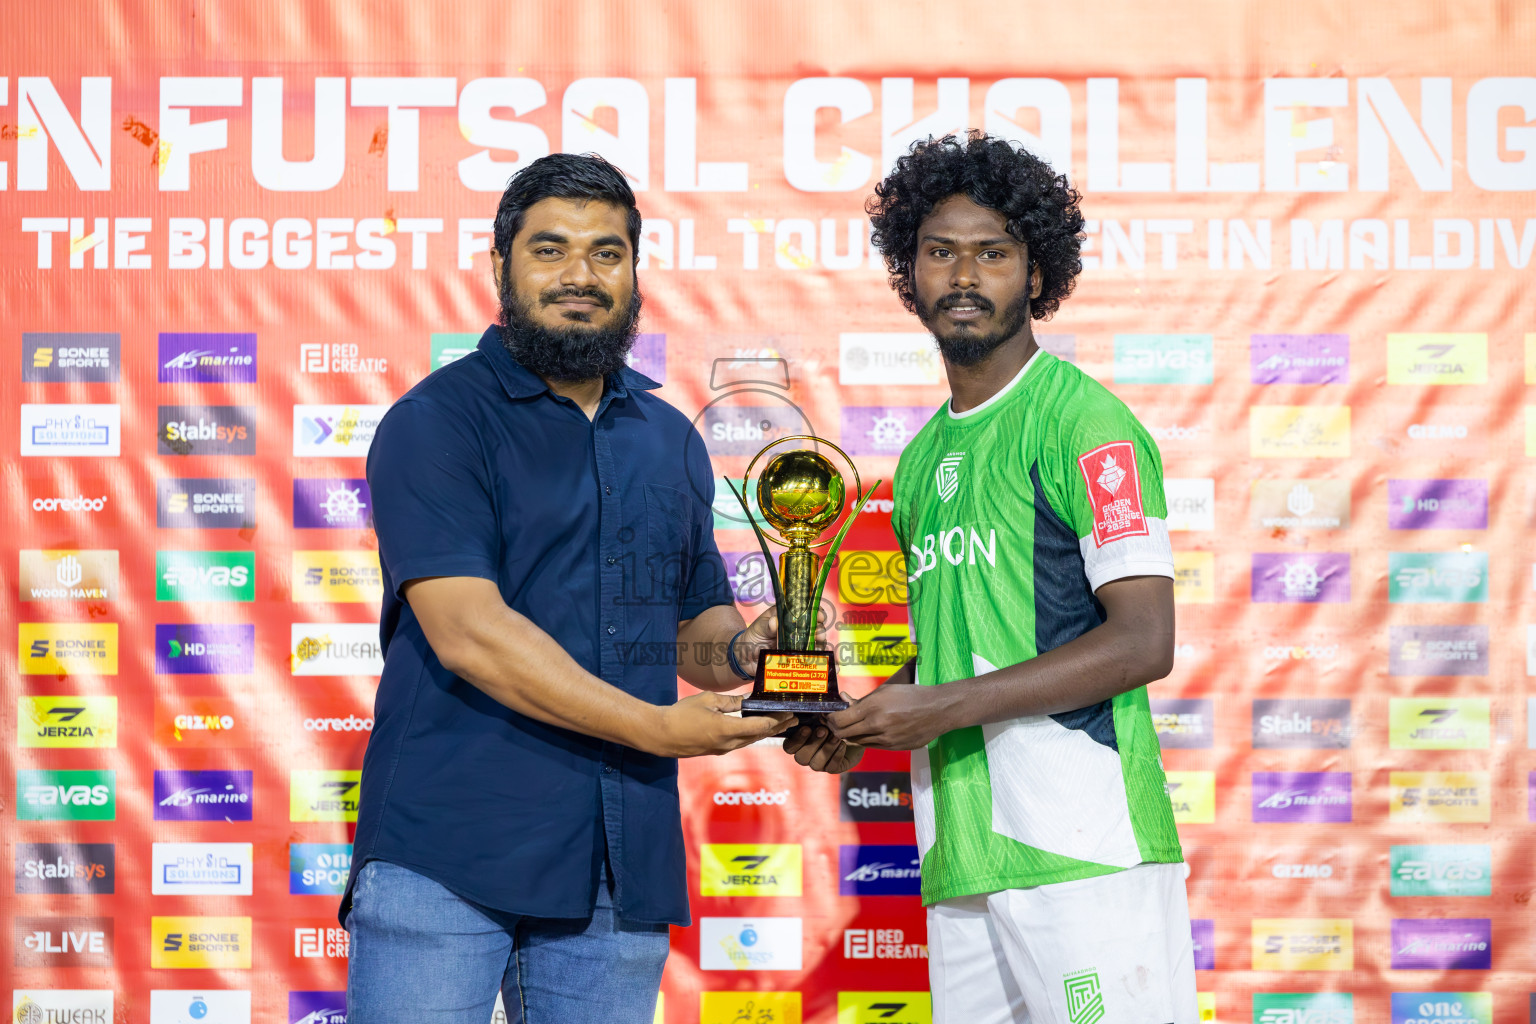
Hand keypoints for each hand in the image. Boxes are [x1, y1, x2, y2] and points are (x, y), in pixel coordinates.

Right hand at [648, 692, 795, 756]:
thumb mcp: (707, 700)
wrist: (660, 735)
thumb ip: (730, 701)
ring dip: (766, 732)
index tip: (789, 712)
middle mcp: (727, 744)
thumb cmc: (681, 714)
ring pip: (750, 740)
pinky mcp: (716, 750)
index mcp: (726, 730)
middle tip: (793, 718)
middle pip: (759, 736)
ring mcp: (722, 749)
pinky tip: (756, 728)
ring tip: (780, 724)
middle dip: (777, 726)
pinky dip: (752, 735)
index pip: (760, 727)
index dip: (777, 720)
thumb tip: (747, 699)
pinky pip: (739, 742)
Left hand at [733, 604, 831, 676]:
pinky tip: (833, 666)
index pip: (808, 612)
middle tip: (819, 636)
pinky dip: (826, 663)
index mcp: (789, 618)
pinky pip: (815, 661)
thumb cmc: (752, 638)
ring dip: (824, 647)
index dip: (816, 613)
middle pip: (816, 628)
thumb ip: (766, 624)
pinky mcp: (800, 661)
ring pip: (818, 645)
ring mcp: (800, 646)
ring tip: (823, 651)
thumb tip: (774, 622)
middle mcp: (798, 631)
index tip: (820, 617)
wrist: (745, 660)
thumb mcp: (758, 628)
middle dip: (820, 631)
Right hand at [782, 692, 864, 771]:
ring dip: (826, 749)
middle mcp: (807, 753)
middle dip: (812, 743)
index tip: (807, 727)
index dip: (796, 739)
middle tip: (823, 730)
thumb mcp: (837, 711)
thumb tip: (843, 695)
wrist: (856, 733)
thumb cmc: (840, 720)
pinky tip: (843, 744)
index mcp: (801, 740)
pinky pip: (831, 767)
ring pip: (815, 764)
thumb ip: (838, 704)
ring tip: (837, 737)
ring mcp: (819, 762)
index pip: (789, 746)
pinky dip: (836, 755)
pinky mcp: (832, 767)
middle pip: (800, 757)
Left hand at [827, 681, 954, 749]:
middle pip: (844, 734)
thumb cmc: (911, 695)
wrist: (938, 710)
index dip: (830, 719)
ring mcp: (886, 739)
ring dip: (850, 735)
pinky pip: (871, 746)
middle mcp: (878, 725)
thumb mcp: (884, 691)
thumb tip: (842, 700)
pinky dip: (864, 739)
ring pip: (856, 742)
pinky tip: (867, 731)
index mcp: (873, 707)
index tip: (828, 715)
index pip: (840, 720)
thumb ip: (862, 700)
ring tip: (850, 725)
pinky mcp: (893, 748)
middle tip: (833, 722)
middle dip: (835, 728)